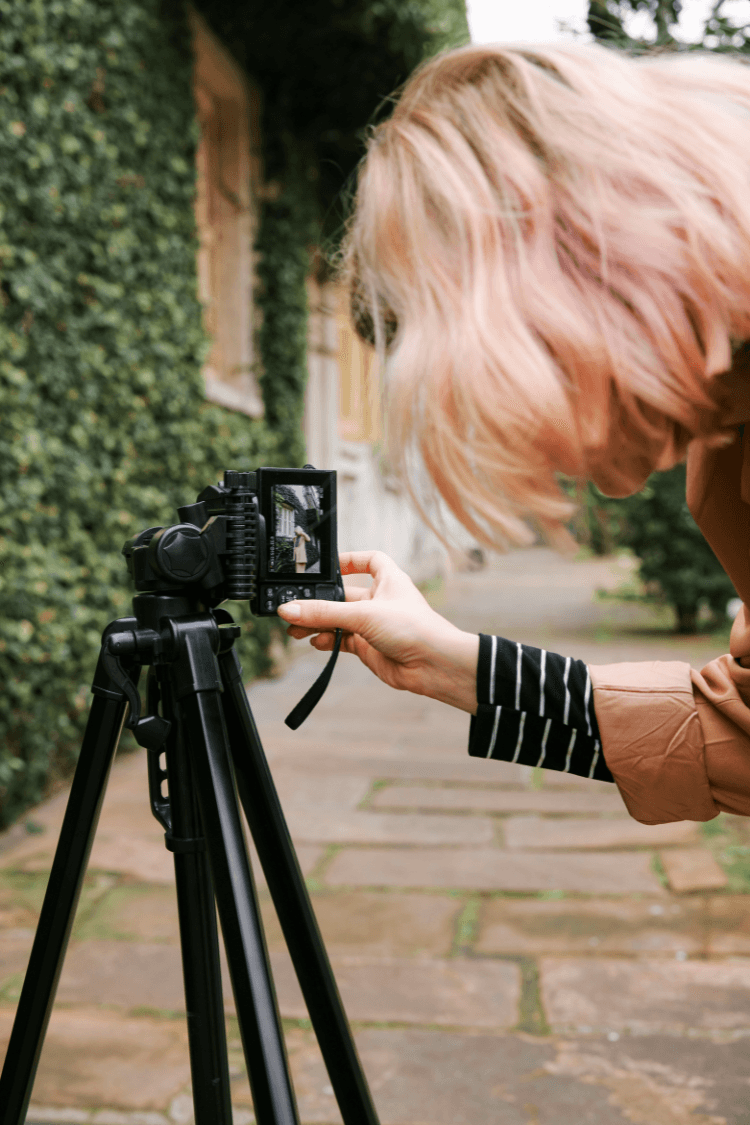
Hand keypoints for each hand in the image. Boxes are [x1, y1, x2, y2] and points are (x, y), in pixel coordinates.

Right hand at [277, 551, 478, 713]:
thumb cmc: (415, 629)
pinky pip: (342, 641)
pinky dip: (327, 641)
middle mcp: (381, 601)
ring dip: (318, 623)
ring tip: (295, 629)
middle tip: (295, 606)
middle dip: (320, 601)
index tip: (327, 565)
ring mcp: (374, 625)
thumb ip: (324, 613)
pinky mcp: (369, 648)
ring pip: (339, 620)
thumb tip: (290, 609)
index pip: (369, 560)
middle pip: (344, 595)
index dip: (350, 560)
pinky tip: (315, 642)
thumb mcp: (364, 614)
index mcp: (388, 580)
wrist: (435, 666)